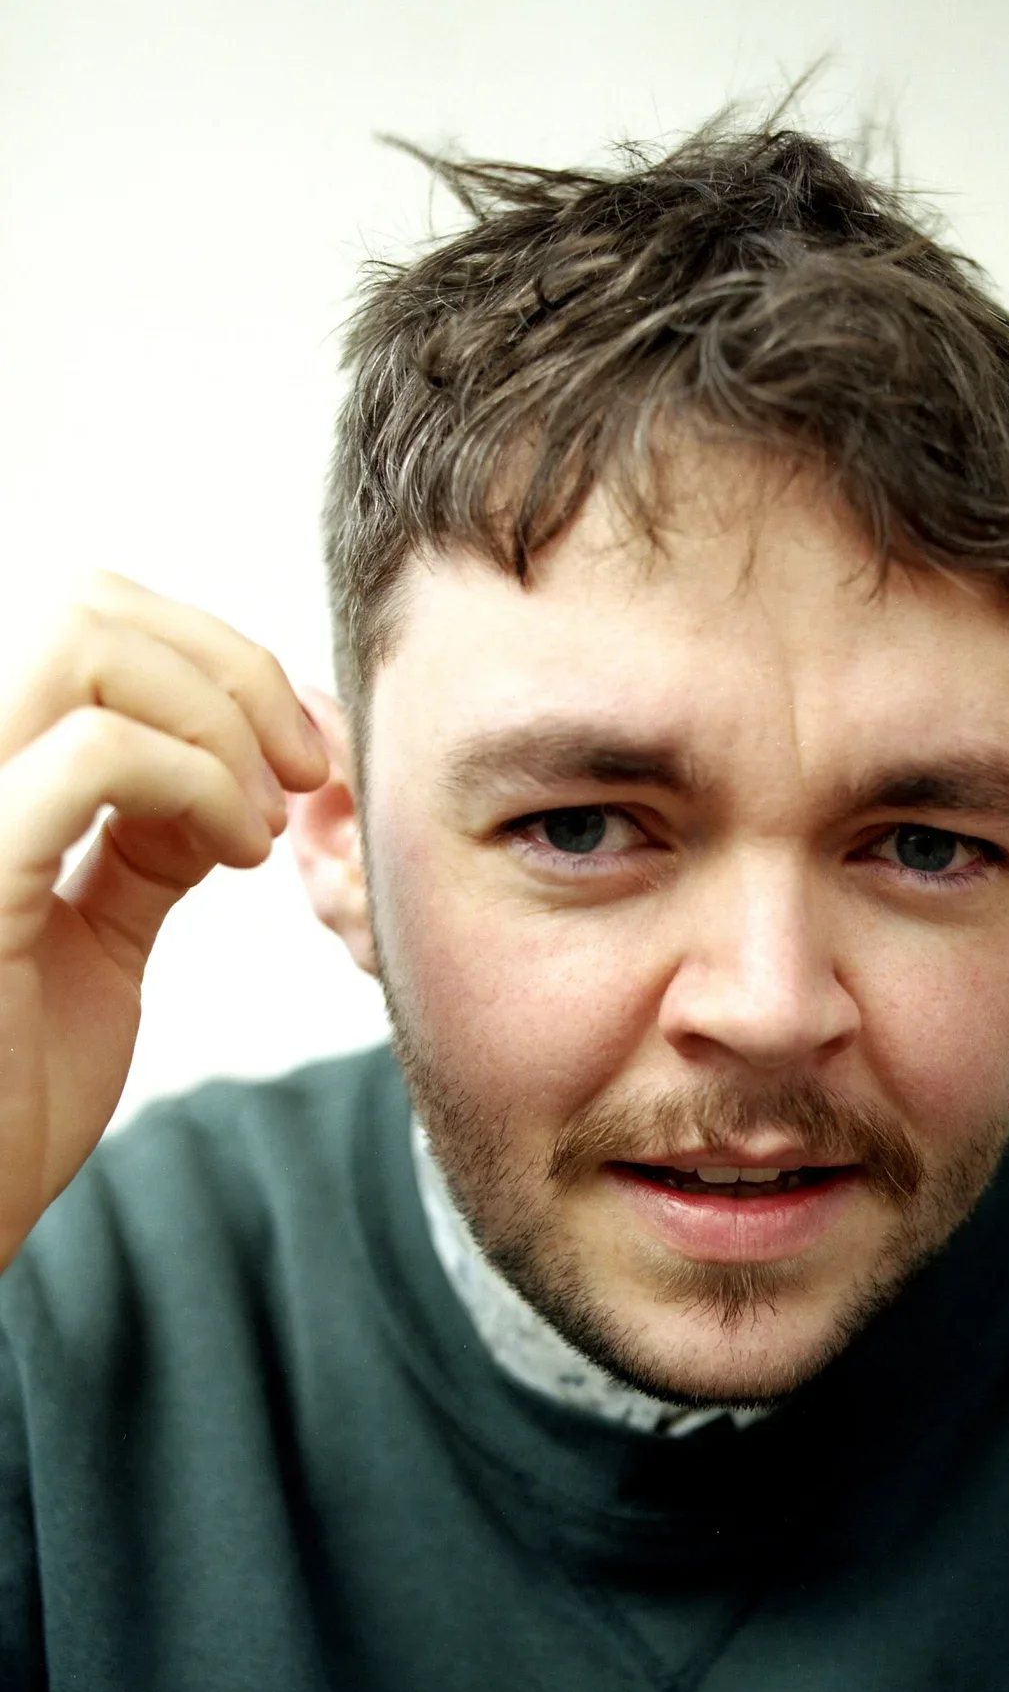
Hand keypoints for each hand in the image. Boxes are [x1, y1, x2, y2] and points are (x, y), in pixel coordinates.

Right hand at [0, 573, 327, 1264]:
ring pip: (84, 641)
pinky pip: (95, 755)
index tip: (292, 755)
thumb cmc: (8, 1087)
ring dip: (218, 722)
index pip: (88, 619)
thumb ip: (141, 844)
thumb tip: (219, 775)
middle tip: (297, 771)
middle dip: (230, 670)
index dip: (215, 661)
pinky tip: (234, 854)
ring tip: (258, 824)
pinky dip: (200, 786)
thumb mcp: (93, 935)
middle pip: (90, 605)